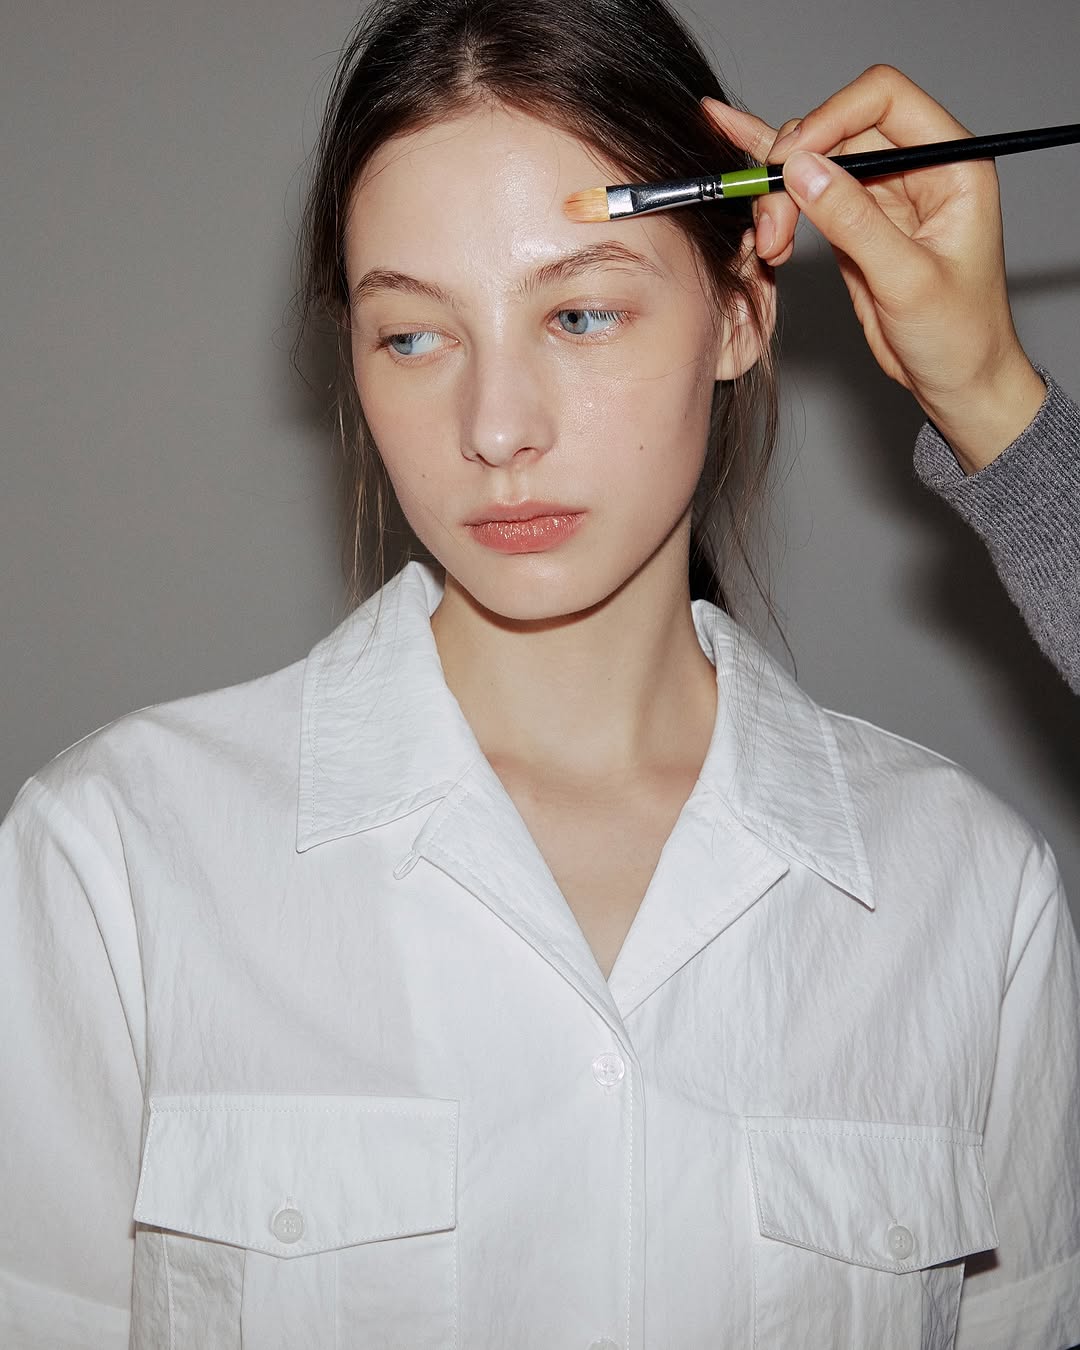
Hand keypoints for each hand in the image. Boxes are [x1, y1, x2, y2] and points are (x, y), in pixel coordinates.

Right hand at [701, 65, 1046, 471]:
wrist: (957, 383)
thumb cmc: (960, 336)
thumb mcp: (909, 281)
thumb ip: (855, 222)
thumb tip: (804, 170)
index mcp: (951, 165)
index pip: (883, 100)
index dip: (831, 119)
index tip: (793, 161)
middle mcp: (915, 168)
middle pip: (837, 131)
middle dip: (794, 168)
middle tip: (773, 223)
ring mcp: (880, 194)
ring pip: (813, 162)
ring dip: (779, 193)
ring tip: (769, 240)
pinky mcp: (852, 224)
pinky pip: (807, 192)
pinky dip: (773, 189)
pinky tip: (737, 149)